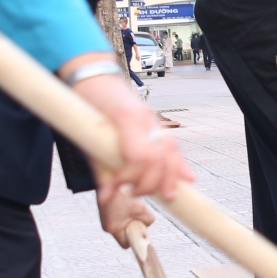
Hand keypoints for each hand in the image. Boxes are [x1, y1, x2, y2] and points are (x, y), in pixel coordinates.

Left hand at [70, 69, 192, 198]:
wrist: (95, 79)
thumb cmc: (88, 109)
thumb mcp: (88, 139)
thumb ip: (101, 170)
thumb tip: (107, 198)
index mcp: (126, 119)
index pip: (141, 156)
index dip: (132, 177)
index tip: (120, 187)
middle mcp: (145, 118)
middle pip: (160, 156)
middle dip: (152, 181)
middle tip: (135, 194)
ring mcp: (153, 119)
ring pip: (171, 149)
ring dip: (171, 175)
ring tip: (169, 195)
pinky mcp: (155, 123)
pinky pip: (172, 145)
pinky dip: (179, 163)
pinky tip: (188, 178)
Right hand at [96, 182, 154, 246]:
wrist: (108, 176)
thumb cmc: (121, 192)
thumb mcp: (139, 207)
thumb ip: (148, 219)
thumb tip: (148, 222)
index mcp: (113, 228)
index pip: (126, 244)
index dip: (135, 239)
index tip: (142, 232)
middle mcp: (107, 226)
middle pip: (126, 235)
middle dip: (134, 227)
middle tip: (137, 215)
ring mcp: (106, 219)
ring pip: (124, 225)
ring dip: (131, 217)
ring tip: (131, 205)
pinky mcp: (107, 213)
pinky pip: (121, 218)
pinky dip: (126, 212)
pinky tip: (127, 202)